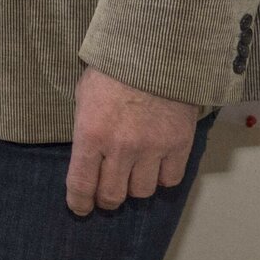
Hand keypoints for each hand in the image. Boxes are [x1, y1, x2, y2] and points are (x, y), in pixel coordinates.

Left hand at [65, 66, 199, 215]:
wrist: (154, 52)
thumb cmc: (112, 69)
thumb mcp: (84, 96)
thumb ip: (85, 128)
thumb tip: (86, 156)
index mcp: (90, 134)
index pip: (82, 184)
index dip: (80, 202)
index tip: (80, 207)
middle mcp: (121, 148)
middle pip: (113, 195)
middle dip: (106, 198)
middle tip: (106, 192)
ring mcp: (152, 149)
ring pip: (142, 191)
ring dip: (135, 187)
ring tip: (132, 173)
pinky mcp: (179, 145)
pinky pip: (170, 179)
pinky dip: (162, 177)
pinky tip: (156, 165)